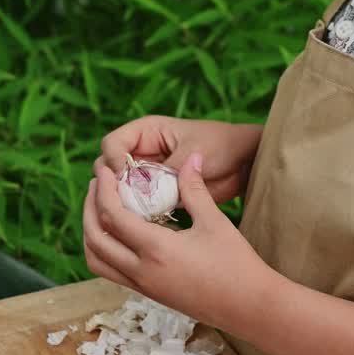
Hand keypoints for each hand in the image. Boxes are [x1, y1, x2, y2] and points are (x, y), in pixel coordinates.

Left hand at [83, 151, 279, 331]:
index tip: (104, 172)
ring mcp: (143, 286)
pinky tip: (118, 231)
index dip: (103, 191)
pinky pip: (111, 272)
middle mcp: (142, 271)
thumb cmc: (237, 263)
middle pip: (95, 238)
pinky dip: (103, 249)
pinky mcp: (149, 294)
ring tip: (100, 207)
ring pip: (97, 260)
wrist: (250, 307)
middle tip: (97, 184)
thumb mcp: (215, 222)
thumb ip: (194, 189)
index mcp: (156, 250)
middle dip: (89, 208)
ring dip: (91, 232)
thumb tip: (190, 157)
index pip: (112, 216)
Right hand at [94, 116, 262, 203]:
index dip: (114, 163)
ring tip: (142, 214)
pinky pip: (138, 204)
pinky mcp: (158, 193)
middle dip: (115, 186)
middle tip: (130, 202)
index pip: (111, 145)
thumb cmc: (222, 147)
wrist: (245, 164)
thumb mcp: (193, 154)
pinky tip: (152, 222)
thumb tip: (143, 193)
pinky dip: (140, 214)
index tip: (126, 181)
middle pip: (108, 168)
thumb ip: (166, 171)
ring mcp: (148, 174)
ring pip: (121, 190)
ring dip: (126, 202)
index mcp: (146, 132)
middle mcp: (142, 152)